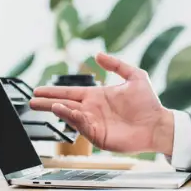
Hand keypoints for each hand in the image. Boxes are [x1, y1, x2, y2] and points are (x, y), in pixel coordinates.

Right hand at [29, 53, 174, 154]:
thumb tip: (98, 54)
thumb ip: (117, 64)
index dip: (54, 91)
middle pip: (65, 105)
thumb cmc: (148, 102)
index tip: (39, 89)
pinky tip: (67, 112)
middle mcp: (92, 110)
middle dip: (47, 102)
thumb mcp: (134, 76)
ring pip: (71, 116)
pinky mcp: (99, 136)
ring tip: (48, 104)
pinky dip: (73, 119)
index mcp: (97, 96)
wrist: (158, 123)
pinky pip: (83, 127)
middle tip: (32, 100)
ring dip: (59, 110)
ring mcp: (94, 123)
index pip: (70, 93)